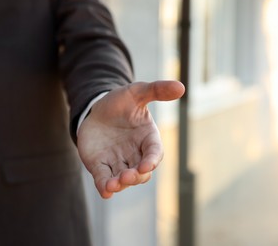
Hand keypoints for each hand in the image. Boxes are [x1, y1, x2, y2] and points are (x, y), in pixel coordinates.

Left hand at [77, 81, 184, 198]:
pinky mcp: (101, 166)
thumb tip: (181, 87)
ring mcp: (118, 162)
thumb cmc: (120, 102)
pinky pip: (104, 179)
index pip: (154, 152)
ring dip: (120, 184)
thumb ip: (157, 90)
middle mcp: (135, 154)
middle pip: (141, 172)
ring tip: (114, 184)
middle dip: (136, 175)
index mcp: (148, 138)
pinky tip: (105, 190)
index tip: (147, 165)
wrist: (96, 109)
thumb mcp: (137, 92)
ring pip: (123, 179)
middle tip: (127, 176)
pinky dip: (105, 186)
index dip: (152, 160)